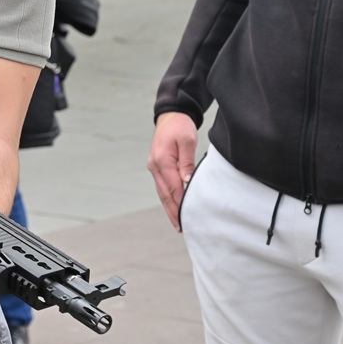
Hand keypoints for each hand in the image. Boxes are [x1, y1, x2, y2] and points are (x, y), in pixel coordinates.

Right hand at [147, 112, 197, 230]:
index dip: (181, 203)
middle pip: (165, 194)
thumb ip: (187, 162)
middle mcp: (155, 166)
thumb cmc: (180, 127)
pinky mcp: (156, 167)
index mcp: (162, 160)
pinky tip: (172, 207)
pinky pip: (162, 186)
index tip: (188, 217)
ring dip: (169, 208)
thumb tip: (187, 182)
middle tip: (182, 228)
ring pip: (162, 192)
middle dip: (173, 211)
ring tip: (177, 224)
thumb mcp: (187, 141)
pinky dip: (167, 199)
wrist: (170, 116)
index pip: (173, 187)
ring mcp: (154, 167)